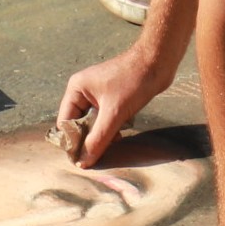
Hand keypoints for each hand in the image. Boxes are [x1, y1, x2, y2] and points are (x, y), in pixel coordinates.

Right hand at [57, 45, 172, 167]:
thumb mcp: (114, 114)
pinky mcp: (112, 98)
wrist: (158, 62)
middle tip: (97, 155)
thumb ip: (97, 139)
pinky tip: (120, 134)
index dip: (72, 142)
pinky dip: (110, 128)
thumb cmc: (134, 82)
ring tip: (112, 142)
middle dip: (88, 139)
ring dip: (101, 135)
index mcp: (76, 89)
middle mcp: (83, 91)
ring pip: (93, 123)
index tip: (82, 160)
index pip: (65, 122)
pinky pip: (104, 119)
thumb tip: (83, 163)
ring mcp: (98, 94)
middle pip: (78, 124)